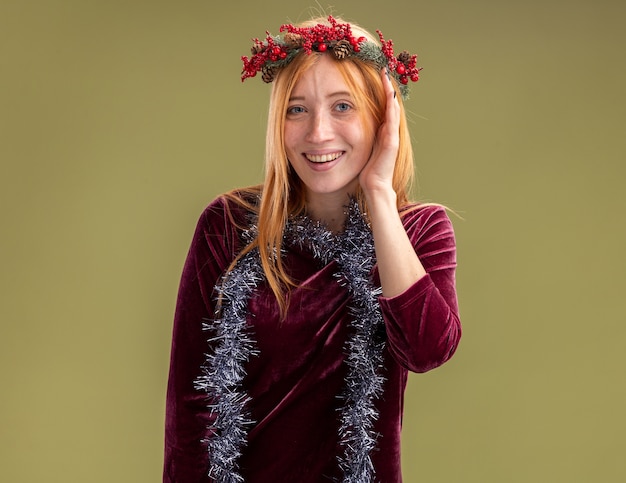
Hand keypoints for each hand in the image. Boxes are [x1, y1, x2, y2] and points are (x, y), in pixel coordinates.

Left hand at [359, 67, 400, 196]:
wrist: (375, 186)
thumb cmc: (367, 171)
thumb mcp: (362, 148)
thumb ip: (362, 137)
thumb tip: (348, 129)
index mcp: (382, 132)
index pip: (383, 107)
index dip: (381, 91)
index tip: (377, 76)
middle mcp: (389, 131)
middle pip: (390, 103)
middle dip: (387, 86)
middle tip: (384, 69)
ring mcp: (392, 136)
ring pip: (393, 109)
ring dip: (390, 92)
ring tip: (387, 76)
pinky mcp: (392, 142)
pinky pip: (392, 121)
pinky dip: (391, 107)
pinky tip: (390, 96)